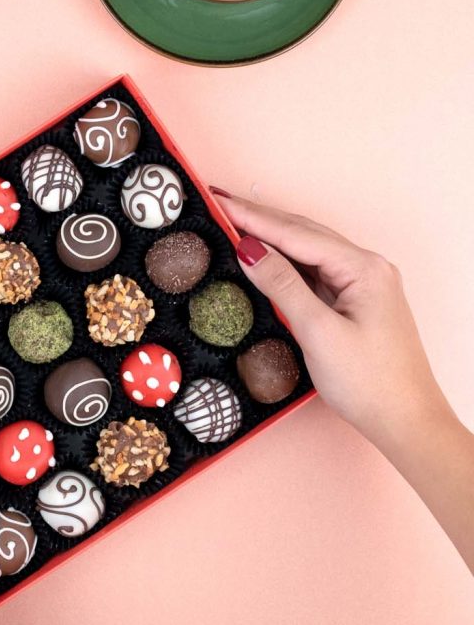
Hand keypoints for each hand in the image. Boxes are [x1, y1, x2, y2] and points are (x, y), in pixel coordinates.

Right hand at [211, 188, 449, 441]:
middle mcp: (365, 268)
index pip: (296, 233)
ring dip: (269, 236)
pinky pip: (312, 271)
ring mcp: (361, 284)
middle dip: (259, 218)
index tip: (218, 202)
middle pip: (303, 233)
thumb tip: (248, 249)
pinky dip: (283, 260)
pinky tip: (261, 256)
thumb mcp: (318, 332)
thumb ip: (282, 285)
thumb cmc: (369, 382)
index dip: (253, 218)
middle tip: (217, 203)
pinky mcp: (353, 301)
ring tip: (231, 221)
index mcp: (363, 268)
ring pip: (306, 250)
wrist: (405, 422)